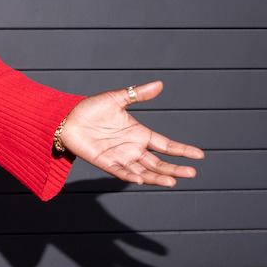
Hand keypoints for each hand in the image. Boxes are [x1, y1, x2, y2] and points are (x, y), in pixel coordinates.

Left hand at [57, 80, 203, 186]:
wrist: (67, 118)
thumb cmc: (91, 108)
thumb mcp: (117, 98)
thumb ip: (138, 94)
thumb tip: (160, 84)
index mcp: (139, 133)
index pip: (166, 145)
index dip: (182, 150)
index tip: (200, 155)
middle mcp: (133, 148)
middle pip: (159, 162)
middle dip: (175, 168)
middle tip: (192, 173)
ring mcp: (120, 157)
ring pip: (144, 171)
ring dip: (158, 177)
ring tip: (173, 181)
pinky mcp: (105, 162)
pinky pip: (121, 172)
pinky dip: (131, 176)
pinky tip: (142, 179)